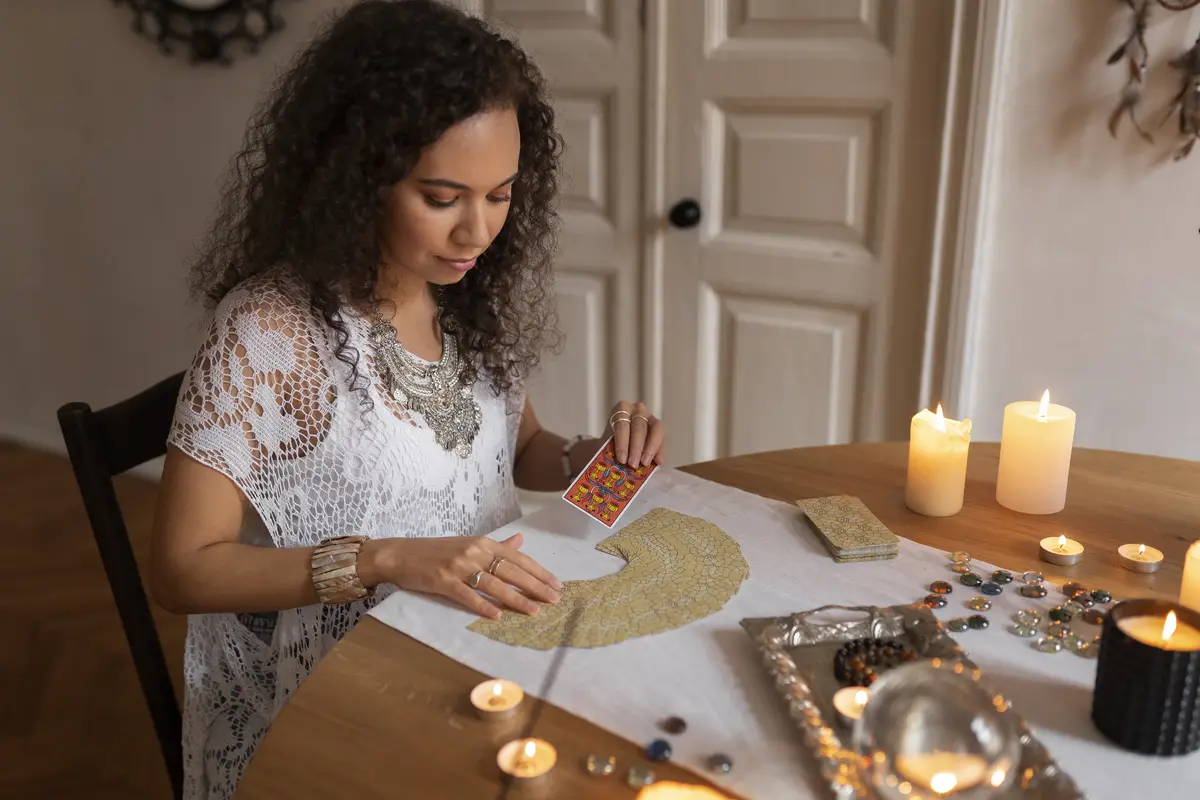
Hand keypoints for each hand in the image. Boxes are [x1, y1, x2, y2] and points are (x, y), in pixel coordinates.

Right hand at [370, 533, 562, 619]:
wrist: (401, 554)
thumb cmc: (437, 551)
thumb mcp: (469, 543)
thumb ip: (496, 545)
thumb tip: (520, 540)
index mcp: (483, 543)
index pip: (518, 558)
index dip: (539, 572)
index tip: (556, 584)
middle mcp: (475, 552)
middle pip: (511, 571)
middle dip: (535, 586)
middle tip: (554, 599)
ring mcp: (459, 566)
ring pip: (494, 584)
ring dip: (516, 599)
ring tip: (534, 610)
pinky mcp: (443, 581)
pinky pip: (467, 595)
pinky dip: (483, 605)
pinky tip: (498, 615)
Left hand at [605, 400, 665, 466]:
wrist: (617, 438)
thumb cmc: (611, 439)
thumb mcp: (605, 441)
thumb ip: (608, 450)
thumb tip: (610, 464)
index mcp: (620, 409)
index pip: (622, 425)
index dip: (622, 442)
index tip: (621, 459)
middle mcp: (637, 410)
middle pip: (639, 428)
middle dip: (636, 448)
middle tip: (633, 464)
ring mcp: (650, 417)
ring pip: (655, 430)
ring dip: (650, 448)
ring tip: (645, 463)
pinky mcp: (659, 428)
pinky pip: (662, 438)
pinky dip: (660, 451)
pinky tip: (658, 461)